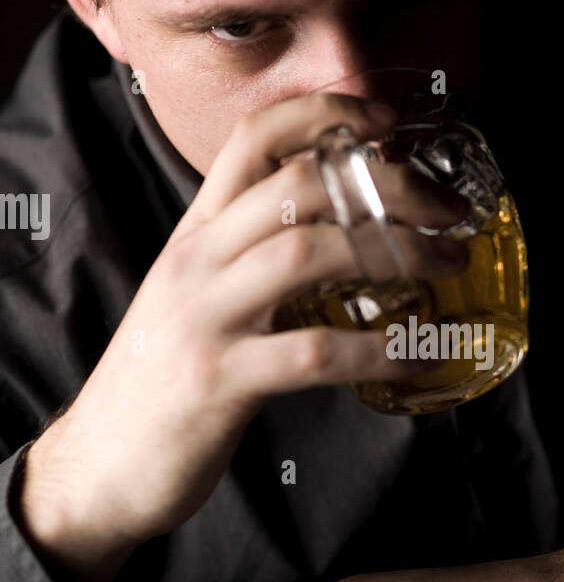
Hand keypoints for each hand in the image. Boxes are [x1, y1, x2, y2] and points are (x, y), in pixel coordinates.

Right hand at [14, 92, 468, 581]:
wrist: (97, 466)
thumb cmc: (163, 382)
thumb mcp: (197, 298)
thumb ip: (251, 259)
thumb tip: (342, 237)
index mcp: (196, 234)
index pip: (254, 138)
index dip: (326, 115)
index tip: (387, 123)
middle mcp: (198, 261)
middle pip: (300, 184)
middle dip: (390, 186)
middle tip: (449, 212)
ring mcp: (206, 319)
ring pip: (308, 253)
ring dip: (395, 254)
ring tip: (448, 266)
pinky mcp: (220, 382)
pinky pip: (314, 353)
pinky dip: (377, 351)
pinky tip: (418, 354)